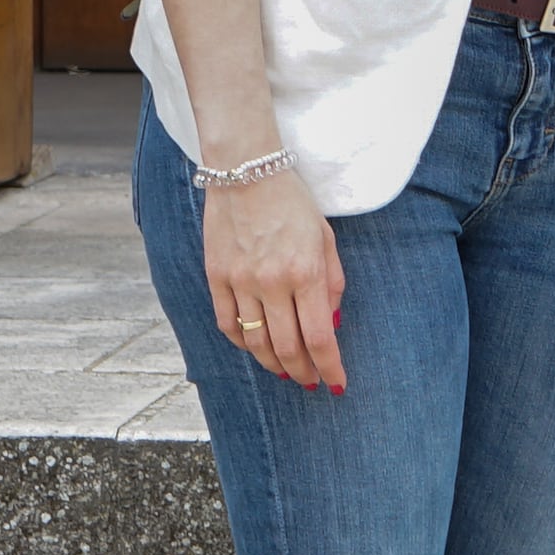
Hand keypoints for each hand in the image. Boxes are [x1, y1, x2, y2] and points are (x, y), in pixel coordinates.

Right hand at [202, 166, 346, 391]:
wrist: (246, 170)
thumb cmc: (293, 203)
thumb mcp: (325, 238)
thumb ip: (331, 284)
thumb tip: (330, 325)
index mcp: (305, 271)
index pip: (319, 338)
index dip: (330, 367)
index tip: (337, 384)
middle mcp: (273, 281)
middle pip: (287, 348)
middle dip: (303, 372)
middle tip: (310, 381)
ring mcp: (241, 281)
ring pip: (256, 342)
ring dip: (274, 364)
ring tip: (286, 370)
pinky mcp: (217, 276)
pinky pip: (228, 324)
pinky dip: (243, 343)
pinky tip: (255, 346)